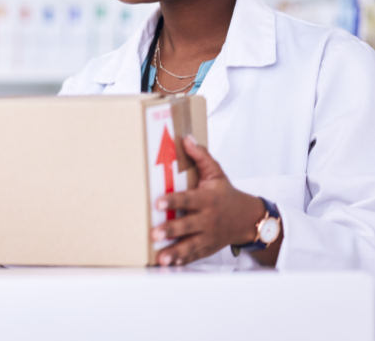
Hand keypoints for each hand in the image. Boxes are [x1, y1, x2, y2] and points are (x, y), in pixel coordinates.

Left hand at [151, 136, 269, 266]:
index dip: (173, 200)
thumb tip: (187, 139)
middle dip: (171, 230)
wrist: (248, 218)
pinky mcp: (206, 247)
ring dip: (174, 251)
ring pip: (190, 245)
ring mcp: (207, 236)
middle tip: (154, 233)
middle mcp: (207, 219)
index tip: (158, 202)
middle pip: (187, 225)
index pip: (188, 199)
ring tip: (161, 257)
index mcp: (207, 199)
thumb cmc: (226, 194)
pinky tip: (169, 265)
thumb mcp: (216, 173)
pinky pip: (194, 255)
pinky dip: (182, 261)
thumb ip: (201, 156)